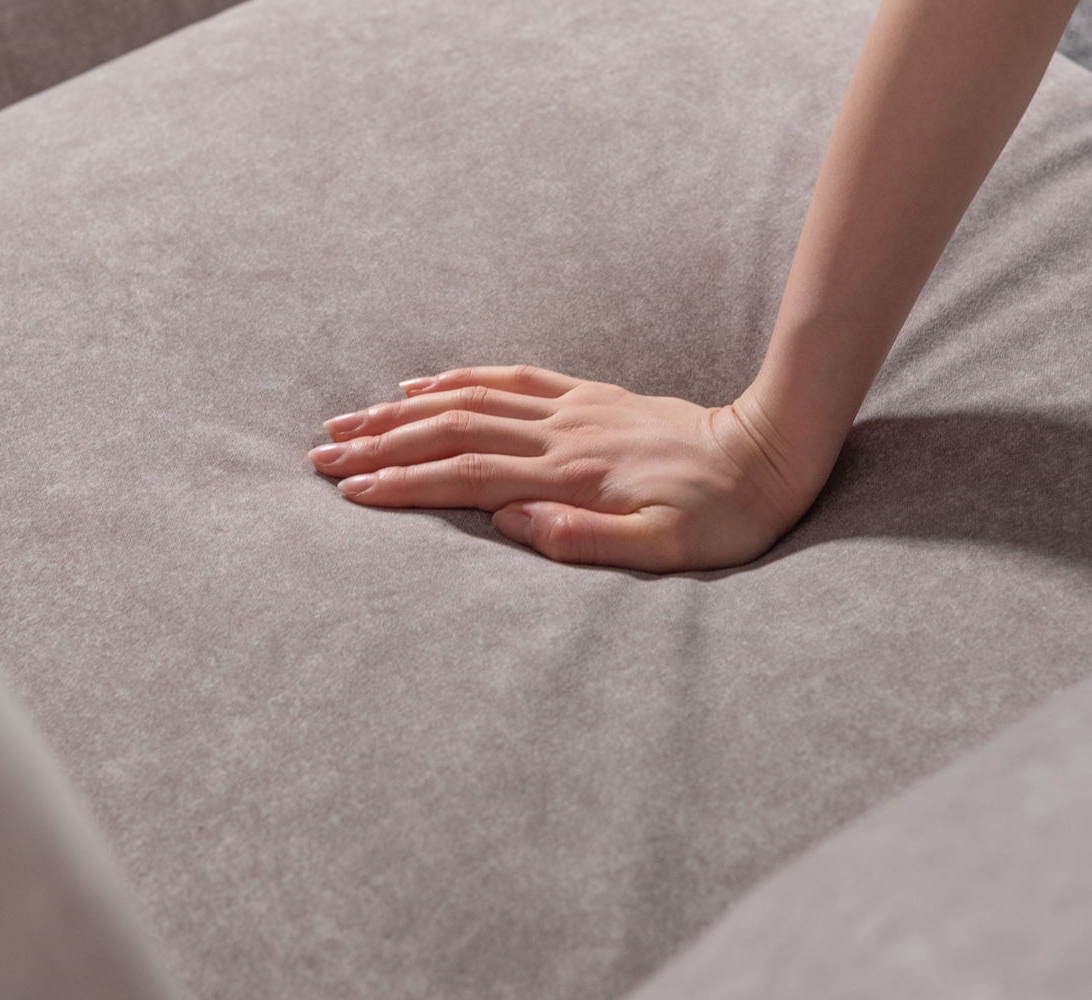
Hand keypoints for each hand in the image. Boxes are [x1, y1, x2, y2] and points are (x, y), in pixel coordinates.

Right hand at [308, 366, 820, 571]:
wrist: (770, 451)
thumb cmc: (723, 514)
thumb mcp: (666, 549)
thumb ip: (585, 538)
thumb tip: (511, 521)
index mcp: (570, 475)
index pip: (466, 476)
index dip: (403, 483)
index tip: (351, 492)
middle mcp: (560, 434)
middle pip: (451, 431)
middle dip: (382, 444)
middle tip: (323, 454)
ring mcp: (572, 409)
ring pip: (470, 399)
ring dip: (405, 410)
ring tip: (352, 420)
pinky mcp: (588, 397)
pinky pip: (513, 378)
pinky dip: (462, 378)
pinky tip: (427, 384)